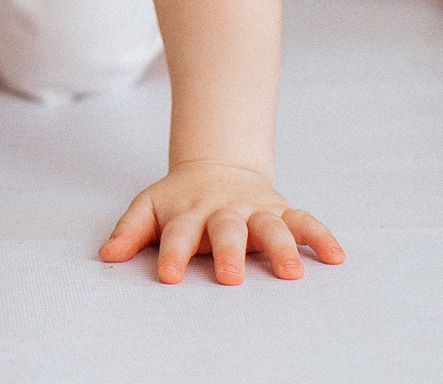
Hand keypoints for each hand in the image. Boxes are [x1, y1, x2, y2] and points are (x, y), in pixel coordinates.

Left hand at [98, 160, 341, 283]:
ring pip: (270, 226)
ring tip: (292, 272)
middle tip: (231, 277)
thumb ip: (130, 231)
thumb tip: (107, 255)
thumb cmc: (179, 199)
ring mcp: (254, 209)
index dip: (171, 252)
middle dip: (229, 252)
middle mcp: (223, 210)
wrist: (215, 165)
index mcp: (188, 211)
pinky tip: (335, 256)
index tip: (167, 275)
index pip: (177, 233)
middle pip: (226, 229)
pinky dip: (320, 236)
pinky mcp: (280, 210)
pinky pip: (304, 221)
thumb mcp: (149, 207)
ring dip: (281, 247)